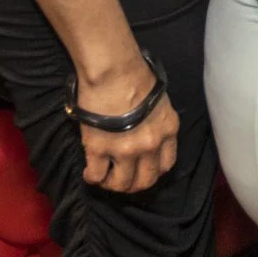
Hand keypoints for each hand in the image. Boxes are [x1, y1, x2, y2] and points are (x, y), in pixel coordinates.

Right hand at [75, 62, 178, 193]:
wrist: (115, 71)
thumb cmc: (136, 76)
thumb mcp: (159, 102)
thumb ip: (156, 122)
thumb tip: (145, 132)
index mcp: (168, 131)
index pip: (166, 165)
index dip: (153, 172)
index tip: (143, 172)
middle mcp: (150, 145)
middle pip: (145, 180)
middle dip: (133, 185)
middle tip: (121, 181)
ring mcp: (126, 150)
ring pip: (121, 184)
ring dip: (112, 185)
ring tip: (105, 178)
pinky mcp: (100, 149)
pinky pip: (97, 175)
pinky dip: (92, 178)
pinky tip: (90, 174)